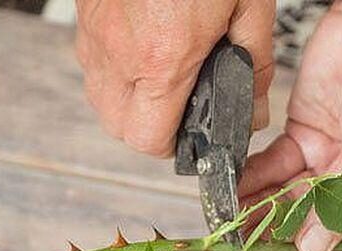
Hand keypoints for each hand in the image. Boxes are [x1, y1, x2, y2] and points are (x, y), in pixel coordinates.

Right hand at [75, 0, 274, 155]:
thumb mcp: (249, 9)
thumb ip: (253, 66)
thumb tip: (255, 110)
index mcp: (163, 57)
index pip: (148, 138)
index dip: (171, 146)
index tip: (189, 135)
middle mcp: (118, 50)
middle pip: (118, 125)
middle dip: (148, 128)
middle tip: (179, 109)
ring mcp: (95, 31)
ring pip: (99, 96)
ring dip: (130, 101)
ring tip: (164, 79)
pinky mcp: (86, 13)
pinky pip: (93, 62)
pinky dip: (116, 70)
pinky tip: (146, 50)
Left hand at [239, 0, 341, 250]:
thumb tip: (315, 246)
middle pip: (318, 224)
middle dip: (282, 235)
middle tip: (246, 242)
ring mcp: (332, 162)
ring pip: (291, 199)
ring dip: (261, 210)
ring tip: (230, 221)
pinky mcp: (306, 137)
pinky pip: (275, 166)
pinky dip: (254, 178)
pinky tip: (233, 187)